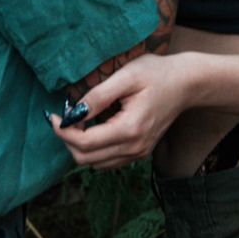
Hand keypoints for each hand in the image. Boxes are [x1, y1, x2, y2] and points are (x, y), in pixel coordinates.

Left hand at [48, 53, 190, 168]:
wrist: (186, 83)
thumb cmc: (157, 74)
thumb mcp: (126, 76)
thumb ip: (98, 96)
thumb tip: (73, 112)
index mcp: (130, 130)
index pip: (85, 143)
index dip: (62, 132)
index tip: (52, 115)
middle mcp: (134, 149)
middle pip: (86, 159)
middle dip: (68, 140)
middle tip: (62, 117)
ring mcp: (138, 153)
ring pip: (95, 164)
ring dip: (79, 146)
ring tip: (76, 121)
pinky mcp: (139, 152)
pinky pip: (108, 161)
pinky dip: (93, 149)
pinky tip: (93, 127)